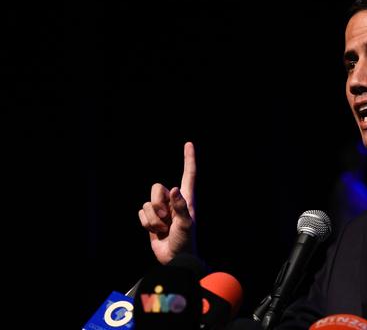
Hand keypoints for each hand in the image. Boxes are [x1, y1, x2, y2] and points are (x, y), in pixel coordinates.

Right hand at [138, 142, 196, 263]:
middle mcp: (173, 201)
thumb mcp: (186, 224)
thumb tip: (174, 189)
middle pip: (156, 188)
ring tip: (163, 229)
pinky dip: (146, 224)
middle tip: (166, 220)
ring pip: (147, 203)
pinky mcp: (151, 220)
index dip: (188, 159)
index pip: (188, 175)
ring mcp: (161, 210)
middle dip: (157, 204)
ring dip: (153, 219)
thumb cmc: (185, 242)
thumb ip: (181, 207)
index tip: (189, 144)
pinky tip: (156, 232)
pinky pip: (141, 213)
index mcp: (186, 199)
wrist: (175, 260)